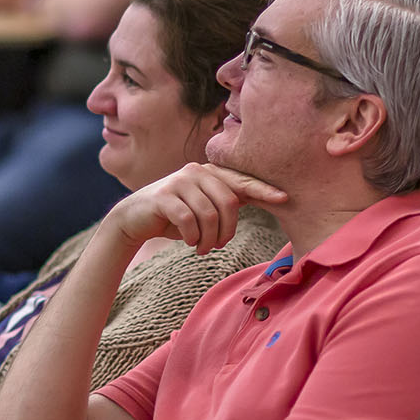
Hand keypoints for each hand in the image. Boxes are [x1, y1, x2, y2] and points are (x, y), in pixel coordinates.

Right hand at [101, 163, 287, 252]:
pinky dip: (193, 237)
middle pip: (229, 202)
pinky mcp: (164, 196)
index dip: (263, 190)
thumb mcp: (204, 208)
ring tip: (202, 248)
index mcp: (210, 173)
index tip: (284, 198)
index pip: (242, 181)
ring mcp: (179, 181)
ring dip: (209, 239)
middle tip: (217, 246)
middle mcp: (196, 171)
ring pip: (210, 214)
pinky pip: (189, 220)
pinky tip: (189, 242)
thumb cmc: (176, 216)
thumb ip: (228, 202)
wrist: (134, 219)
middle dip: (227, 231)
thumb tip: (266, 200)